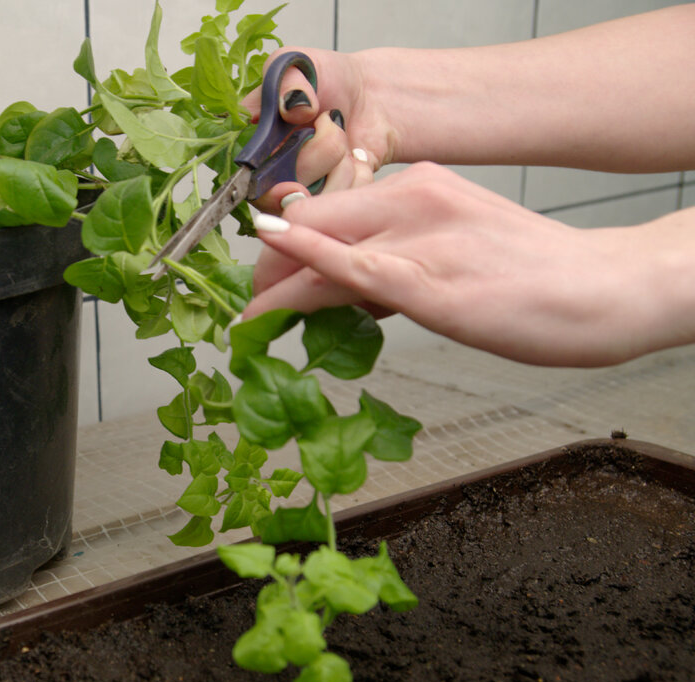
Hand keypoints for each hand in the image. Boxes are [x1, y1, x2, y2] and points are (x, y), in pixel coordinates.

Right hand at [241, 47, 391, 212]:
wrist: (371, 93)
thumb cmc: (327, 78)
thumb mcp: (298, 63)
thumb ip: (285, 81)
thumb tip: (292, 108)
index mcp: (253, 147)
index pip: (246, 186)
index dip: (267, 191)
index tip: (288, 185)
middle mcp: (274, 176)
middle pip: (287, 195)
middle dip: (318, 155)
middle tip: (328, 123)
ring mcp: (307, 191)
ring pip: (321, 198)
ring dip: (342, 163)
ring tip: (343, 137)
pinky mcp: (338, 198)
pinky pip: (349, 198)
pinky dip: (361, 173)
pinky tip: (358, 154)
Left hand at [244, 162, 694, 366]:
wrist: (605, 288)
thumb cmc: (534, 275)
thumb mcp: (455, 249)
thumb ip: (399, 259)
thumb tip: (348, 288)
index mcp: (422, 187)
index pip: (333, 208)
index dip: (289, 243)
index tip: (265, 273)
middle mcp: (415, 200)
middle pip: (316, 222)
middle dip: (272, 266)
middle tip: (248, 304)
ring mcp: (423, 239)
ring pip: (326, 250)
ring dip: (277, 286)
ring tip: (251, 320)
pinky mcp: (433, 283)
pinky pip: (357, 269)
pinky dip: (310, 265)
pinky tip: (278, 271)